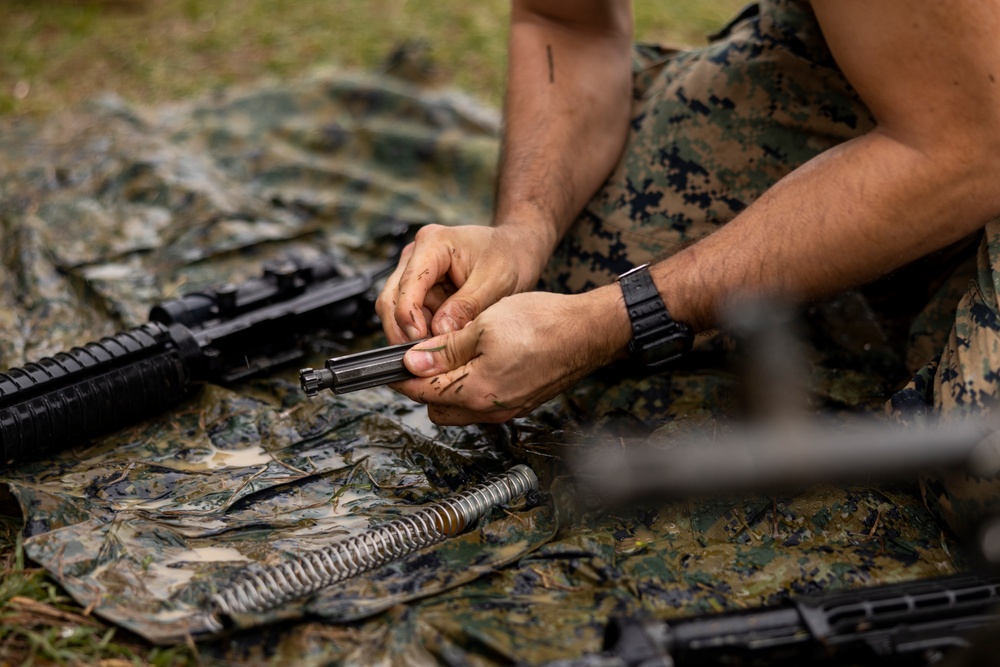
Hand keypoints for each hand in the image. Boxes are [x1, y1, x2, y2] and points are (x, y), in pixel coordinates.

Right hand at [375, 223, 551, 343]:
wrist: (514, 250)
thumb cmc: (508, 257)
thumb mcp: (494, 283)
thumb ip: (466, 307)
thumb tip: (440, 332)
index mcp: (433, 244)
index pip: (407, 285)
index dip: (408, 317)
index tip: (420, 343)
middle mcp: (416, 255)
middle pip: (391, 298)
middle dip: (403, 331)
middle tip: (422, 356)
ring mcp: (415, 272)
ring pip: (397, 311)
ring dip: (413, 334)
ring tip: (436, 351)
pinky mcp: (421, 288)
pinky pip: (412, 316)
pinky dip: (422, 332)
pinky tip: (439, 343)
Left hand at [390, 286, 630, 424]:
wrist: (586, 332)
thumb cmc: (542, 324)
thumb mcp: (482, 325)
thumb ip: (445, 348)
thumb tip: (412, 362)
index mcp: (477, 391)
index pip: (422, 392)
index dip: (401, 376)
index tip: (390, 362)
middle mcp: (490, 409)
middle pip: (437, 408)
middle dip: (422, 385)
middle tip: (420, 354)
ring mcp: (506, 408)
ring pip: (459, 408)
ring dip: (446, 386)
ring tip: (448, 353)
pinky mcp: (518, 402)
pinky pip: (481, 402)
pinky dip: (469, 385)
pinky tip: (475, 359)